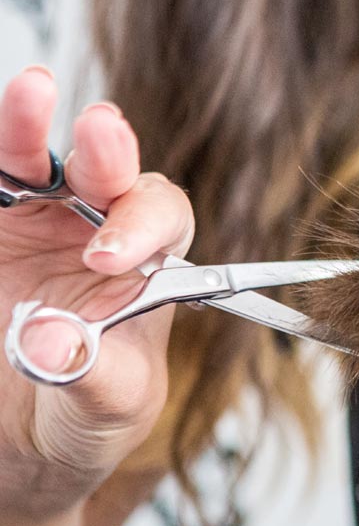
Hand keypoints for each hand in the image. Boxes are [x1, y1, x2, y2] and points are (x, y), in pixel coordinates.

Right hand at [0, 67, 192, 518]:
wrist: (30, 435)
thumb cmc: (92, 413)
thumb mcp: (108, 405)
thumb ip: (90, 373)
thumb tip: (51, 341)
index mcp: (149, 264)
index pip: (164, 219)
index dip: (143, 225)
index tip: (107, 257)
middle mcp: (97, 232)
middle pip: (110, 174)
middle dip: (108, 149)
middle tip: (101, 129)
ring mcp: (36, 226)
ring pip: (36, 162)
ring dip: (28, 128)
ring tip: (32, 91)